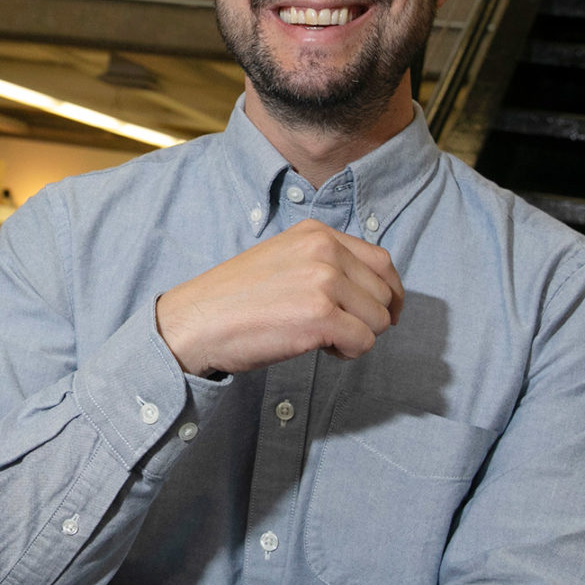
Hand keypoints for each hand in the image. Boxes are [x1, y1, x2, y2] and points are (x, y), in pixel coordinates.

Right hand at [155, 219, 401, 376]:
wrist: (196, 321)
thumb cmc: (235, 300)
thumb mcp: (283, 260)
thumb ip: (324, 263)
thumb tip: (371, 291)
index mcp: (315, 232)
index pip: (381, 260)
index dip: (388, 292)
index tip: (381, 312)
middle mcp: (323, 250)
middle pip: (384, 292)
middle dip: (370, 318)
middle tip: (338, 330)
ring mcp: (323, 281)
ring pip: (378, 319)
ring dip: (358, 336)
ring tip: (323, 338)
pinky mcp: (321, 315)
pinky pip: (364, 341)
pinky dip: (348, 352)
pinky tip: (321, 349)